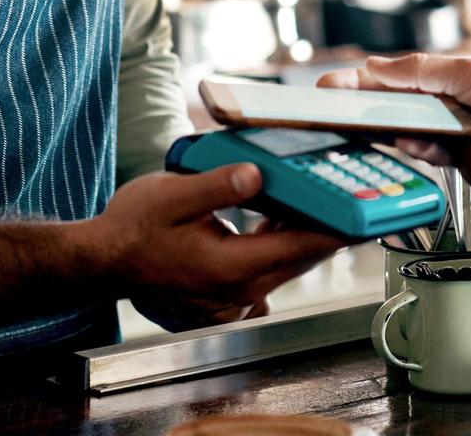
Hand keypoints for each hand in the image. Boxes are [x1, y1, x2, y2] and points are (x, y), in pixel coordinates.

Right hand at [92, 167, 344, 325]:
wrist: (101, 262)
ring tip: (323, 195)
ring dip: (305, 232)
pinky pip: (268, 265)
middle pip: (302, 257)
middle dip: (331, 226)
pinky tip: (282, 212)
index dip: (339, 227)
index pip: (302, 247)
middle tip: (356, 192)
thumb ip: (218, 185)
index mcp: (232, 267)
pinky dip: (281, 240)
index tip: (368, 211)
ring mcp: (234, 296)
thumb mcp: (172, 195)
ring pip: (287, 261)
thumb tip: (257, 174)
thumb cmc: (131, 228)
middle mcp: (240, 289)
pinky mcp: (227, 292)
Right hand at [318, 54, 470, 190]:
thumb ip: (417, 72)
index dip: (356, 92)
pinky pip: (465, 160)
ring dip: (430, 136)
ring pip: (423, 149)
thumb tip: (372, 67)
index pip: (387, 91)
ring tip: (437, 125)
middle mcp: (443, 120)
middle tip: (352, 120)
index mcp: (437, 90)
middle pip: (397, 124)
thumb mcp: (466, 69)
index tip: (326, 92)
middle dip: (378, 121)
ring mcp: (456, 148)